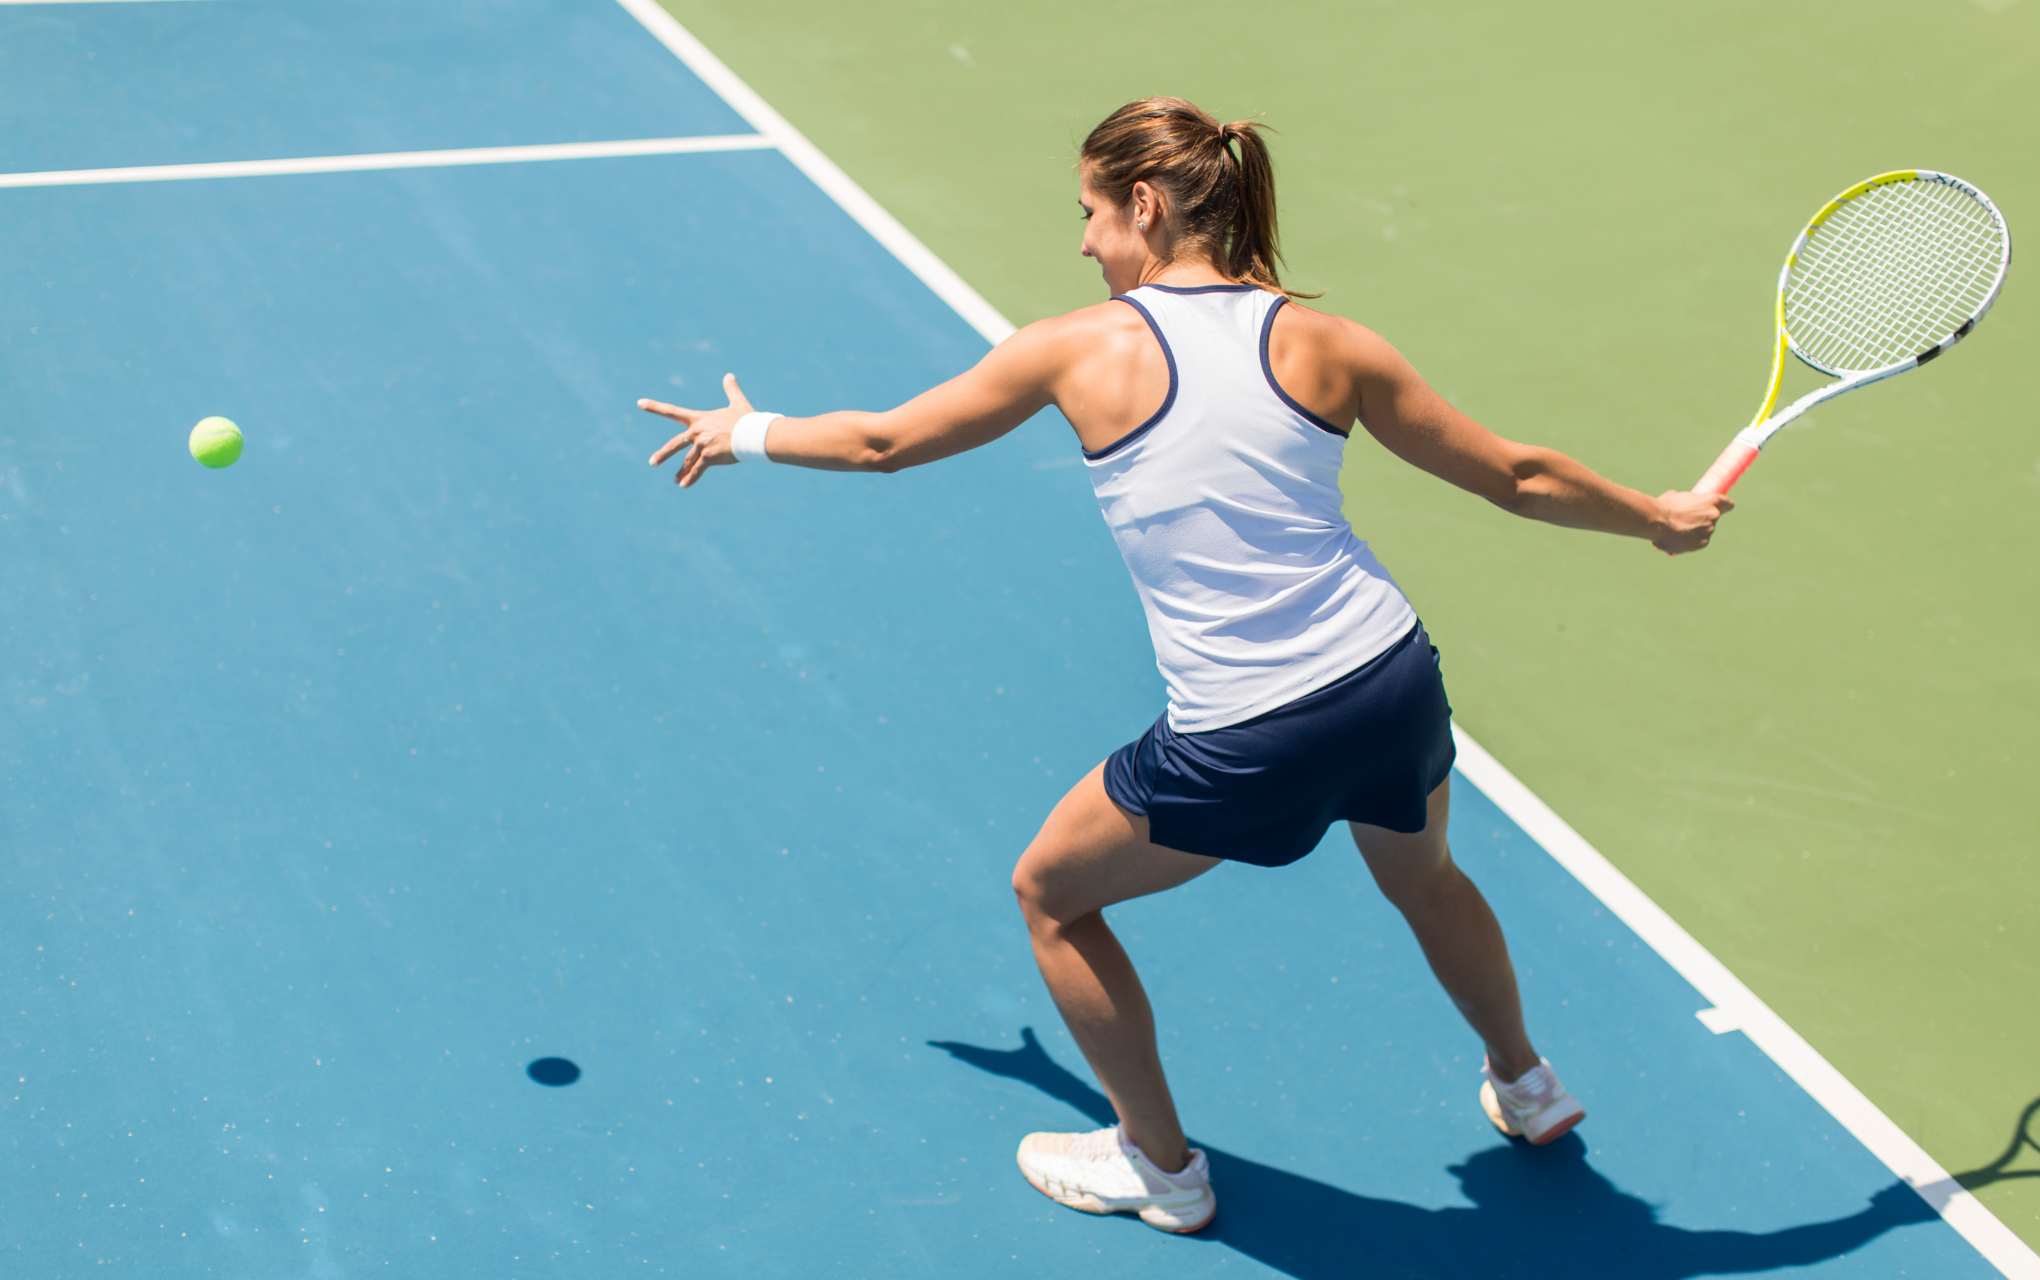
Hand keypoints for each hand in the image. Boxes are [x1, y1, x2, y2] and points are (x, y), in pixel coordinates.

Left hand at [641, 372, 754, 488]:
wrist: (753, 434)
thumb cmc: (746, 419)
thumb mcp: (737, 402)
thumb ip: (731, 390)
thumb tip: (729, 375)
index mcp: (699, 419)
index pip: (672, 411)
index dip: (654, 407)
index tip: (639, 403)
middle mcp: (696, 432)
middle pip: (675, 444)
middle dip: (663, 454)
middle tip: (652, 463)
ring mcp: (701, 445)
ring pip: (688, 461)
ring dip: (682, 472)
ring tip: (676, 481)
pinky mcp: (708, 457)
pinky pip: (697, 470)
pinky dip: (690, 478)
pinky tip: (684, 485)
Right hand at [1652, 489, 1732, 554]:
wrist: (1657, 522)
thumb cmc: (1664, 506)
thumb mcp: (1678, 496)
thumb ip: (1688, 501)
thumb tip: (1685, 505)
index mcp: (1711, 501)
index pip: (1728, 504)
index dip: (1722, 506)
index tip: (1715, 508)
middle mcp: (1714, 516)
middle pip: (1714, 518)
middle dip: (1703, 519)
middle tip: (1688, 519)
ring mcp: (1709, 531)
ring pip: (1705, 531)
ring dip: (1696, 531)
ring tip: (1678, 530)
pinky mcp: (1702, 544)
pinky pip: (1698, 542)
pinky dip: (1690, 541)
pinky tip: (1677, 538)